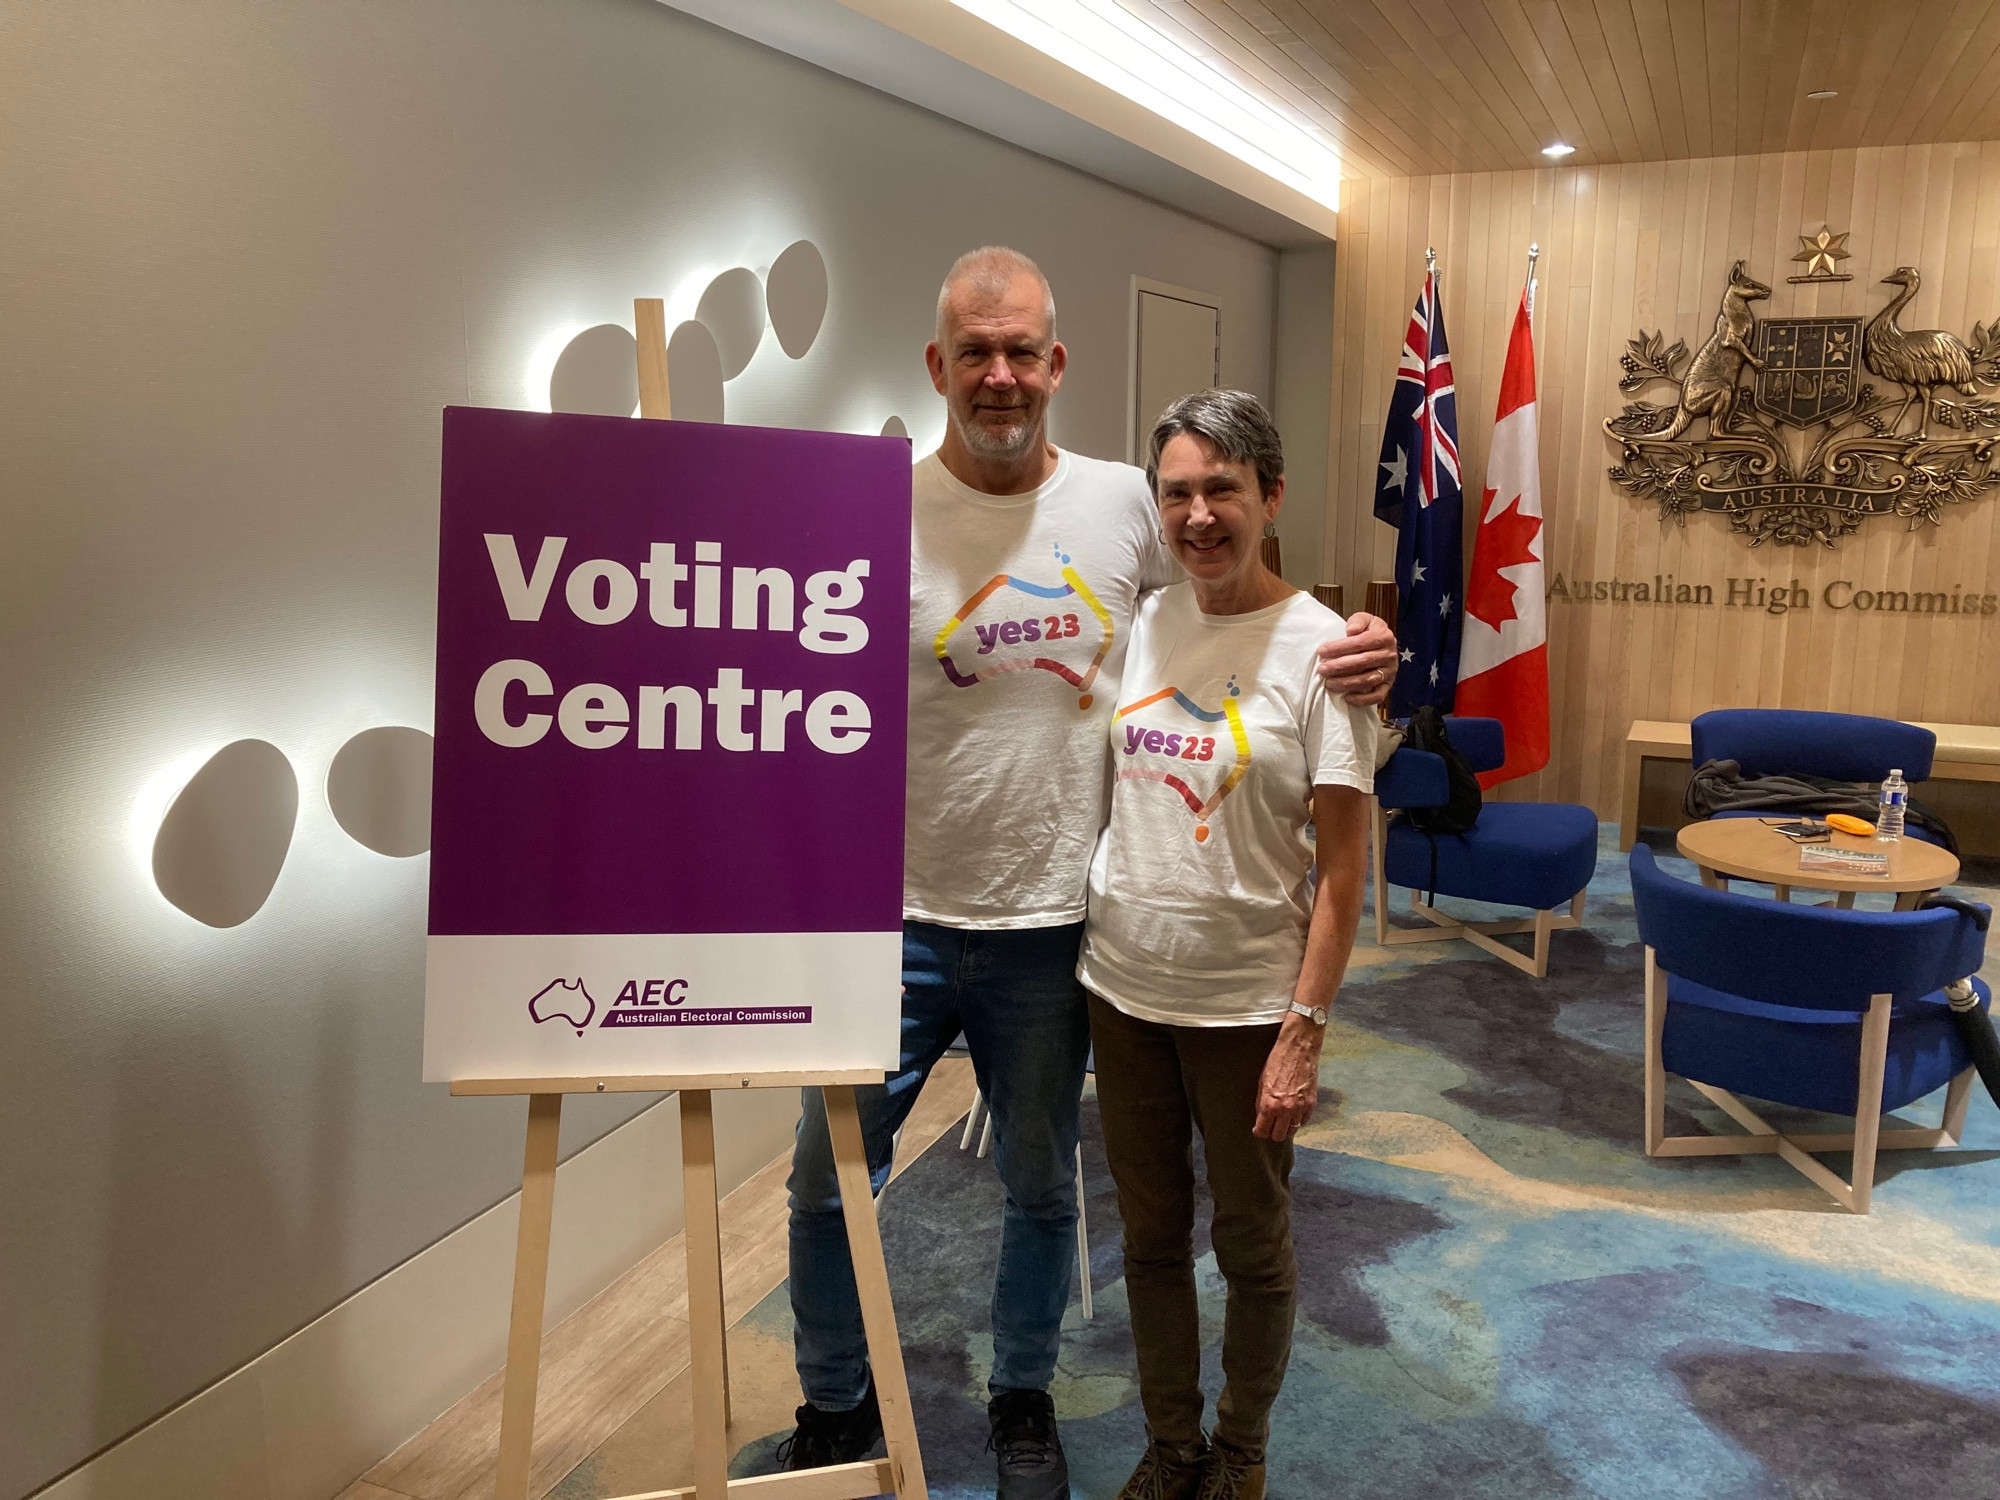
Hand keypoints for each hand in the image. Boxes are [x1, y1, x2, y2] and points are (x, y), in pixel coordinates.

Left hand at [1252, 1015, 1324, 1140]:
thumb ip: (1261, 1102)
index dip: (1259, 1131)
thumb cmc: (1277, 1061)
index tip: (1259, 1129)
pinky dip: (1299, 1119)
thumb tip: (1261, 1117)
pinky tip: (1294, 1111)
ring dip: (1286, 1126)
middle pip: (1278, 1136)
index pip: (1263, 1131)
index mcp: (1269, 1104)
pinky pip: (1304, 1121)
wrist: (1298, 1049)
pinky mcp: (1311, 1103)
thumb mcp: (1262, 1082)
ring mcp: (1300, 1108)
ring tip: (1283, 1119)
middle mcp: (1285, 1110)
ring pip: (1293, 1130)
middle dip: (1273, 1132)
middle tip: (1270, 1125)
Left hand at [1317, 612, 1397, 706]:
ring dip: (1346, 683)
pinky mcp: (1387, 686)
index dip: (1339, 647)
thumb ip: (1358, 621)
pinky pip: (1377, 696)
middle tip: (1322, 670)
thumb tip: (1351, 630)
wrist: (1383, 645)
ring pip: (1368, 680)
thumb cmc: (1368, 632)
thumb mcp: (1365, 620)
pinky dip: (1362, 699)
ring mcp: (1389, 672)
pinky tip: (1347, 698)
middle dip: (1339, 667)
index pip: (1360, 642)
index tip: (1322, 651)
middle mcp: (1389, 655)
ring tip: (1329, 683)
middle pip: (1362, 662)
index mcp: (1384, 636)